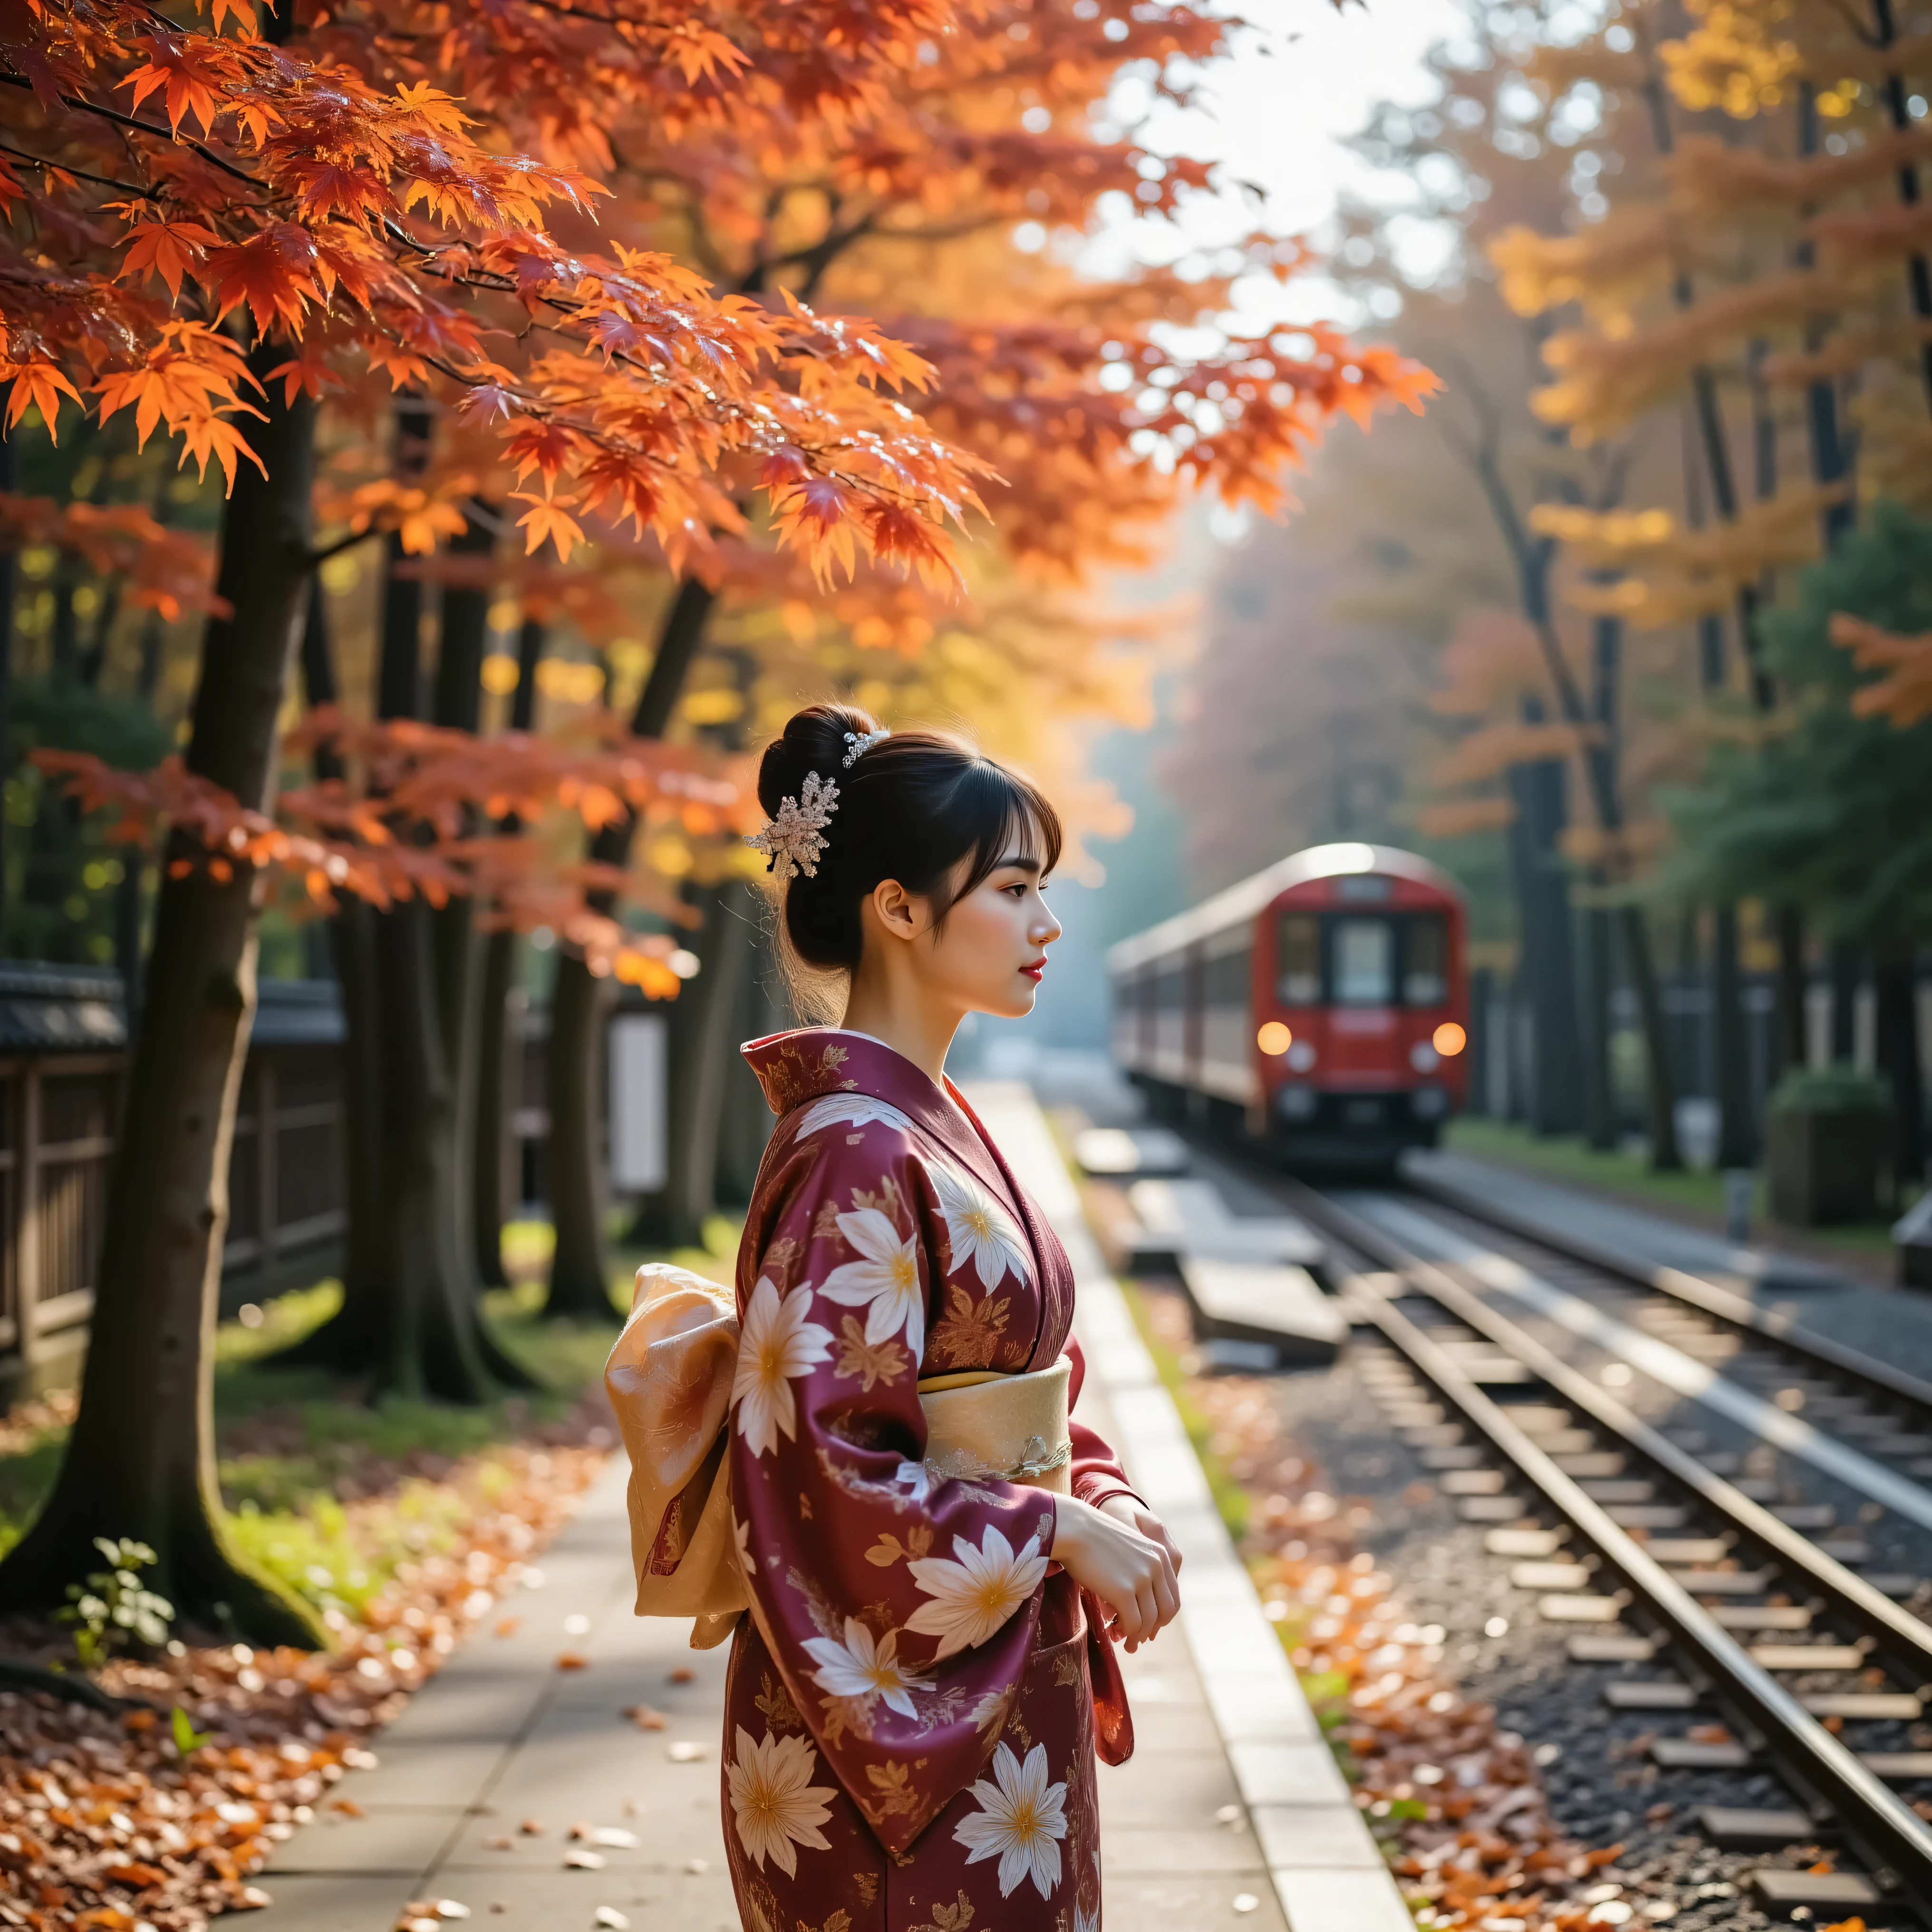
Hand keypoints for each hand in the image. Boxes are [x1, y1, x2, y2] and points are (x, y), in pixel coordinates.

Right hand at [1050, 1493, 1180, 1650]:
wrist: (1073, 1528)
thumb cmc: (1092, 1538)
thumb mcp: (1128, 1548)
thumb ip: (1139, 1568)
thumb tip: (1138, 1600)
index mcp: (1160, 1555)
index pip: (1172, 1596)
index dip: (1161, 1616)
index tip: (1148, 1625)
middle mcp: (1156, 1566)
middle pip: (1166, 1611)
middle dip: (1153, 1629)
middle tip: (1139, 1638)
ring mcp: (1141, 1578)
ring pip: (1149, 1621)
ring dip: (1139, 1636)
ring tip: (1128, 1644)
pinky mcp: (1124, 1591)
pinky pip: (1133, 1623)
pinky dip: (1127, 1634)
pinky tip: (1116, 1634)